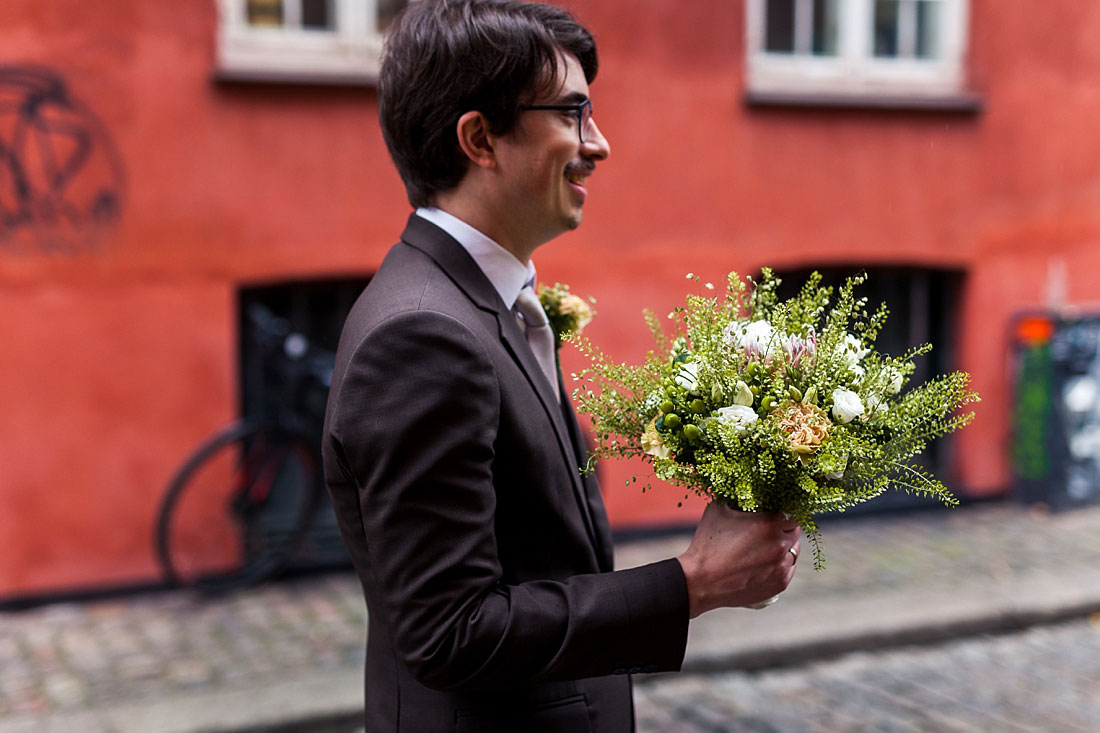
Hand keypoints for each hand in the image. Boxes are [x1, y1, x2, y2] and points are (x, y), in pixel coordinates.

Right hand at [676, 502, 800, 617]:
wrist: (700, 582)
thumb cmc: (706, 545)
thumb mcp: (718, 510)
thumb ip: (736, 497)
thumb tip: (742, 487)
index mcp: (768, 524)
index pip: (793, 512)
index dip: (785, 511)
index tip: (777, 512)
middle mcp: (779, 545)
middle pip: (796, 531)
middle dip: (785, 528)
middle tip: (770, 529)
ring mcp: (781, 567)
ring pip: (794, 551)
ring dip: (785, 547)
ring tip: (765, 548)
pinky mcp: (779, 584)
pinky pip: (789, 570)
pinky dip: (781, 565)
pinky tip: (764, 563)